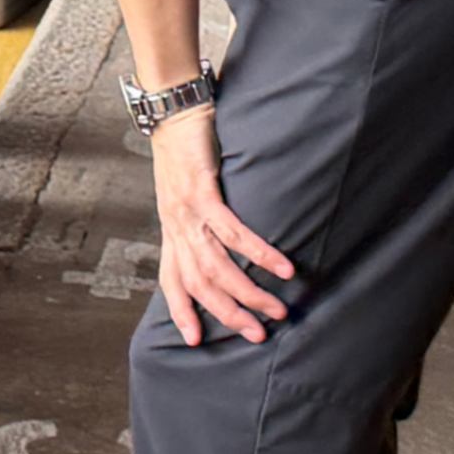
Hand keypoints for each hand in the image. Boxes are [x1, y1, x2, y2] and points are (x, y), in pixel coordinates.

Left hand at [149, 108, 291, 345]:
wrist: (174, 112)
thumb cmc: (186, 152)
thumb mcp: (187, 194)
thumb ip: (199, 221)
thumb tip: (220, 243)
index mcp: (172, 230)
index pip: (172, 281)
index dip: (181, 311)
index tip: (195, 342)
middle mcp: (176, 227)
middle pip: (199, 283)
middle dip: (227, 314)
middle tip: (257, 335)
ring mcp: (187, 212)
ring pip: (216, 265)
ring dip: (248, 292)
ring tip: (277, 310)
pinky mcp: (202, 192)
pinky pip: (232, 232)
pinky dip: (258, 253)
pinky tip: (281, 269)